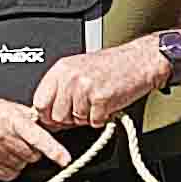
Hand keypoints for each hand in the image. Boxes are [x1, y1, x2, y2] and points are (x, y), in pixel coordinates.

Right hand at [0, 89, 67, 181]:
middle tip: (16, 140)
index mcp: (9, 118)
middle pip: (32, 155)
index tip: (64, 160)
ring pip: (20, 166)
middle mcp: (0, 136)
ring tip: (2, 146)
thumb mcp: (2, 105)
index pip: (36, 137)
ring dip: (17, 159)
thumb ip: (24, 117)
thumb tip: (44, 128)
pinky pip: (6, 174)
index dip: (53, 150)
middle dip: (29, 150)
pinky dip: (6, 168)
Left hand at [31, 38, 170, 129]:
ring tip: (97, 103)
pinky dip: (102, 118)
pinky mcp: (102, 98)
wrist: (140, 60)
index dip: (47, 115)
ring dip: (88, 117)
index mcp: (61, 69)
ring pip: (76, 120)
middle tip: (83, 110)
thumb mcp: (78, 70)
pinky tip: (107, 104)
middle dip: (69, 119)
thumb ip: (61, 89)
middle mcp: (70, 77)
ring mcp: (86, 87)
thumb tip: (47, 116)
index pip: (40, 101)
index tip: (54, 118)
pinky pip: (94, 121)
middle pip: (56, 115)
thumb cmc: (111, 66)